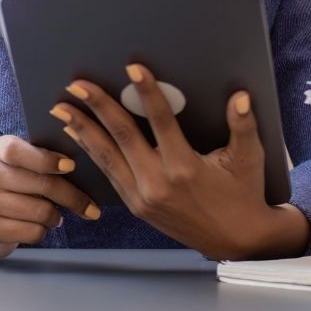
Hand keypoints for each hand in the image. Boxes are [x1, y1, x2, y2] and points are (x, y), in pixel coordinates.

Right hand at [0, 134, 98, 257]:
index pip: (17, 150)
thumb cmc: (14, 187)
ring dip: (55, 217)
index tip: (72, 167)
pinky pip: (32, 232)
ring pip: (41, 211)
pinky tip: (38, 227)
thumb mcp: (23, 166)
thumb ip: (45, 160)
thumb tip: (87, 168)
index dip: (46, 159)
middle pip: (41, 184)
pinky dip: (42, 232)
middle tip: (91, 207)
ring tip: (54, 216)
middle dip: (72, 197)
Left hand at [57, 64, 308, 259]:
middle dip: (97, 108)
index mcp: (185, 168)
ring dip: (82, 130)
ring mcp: (143, 197)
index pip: (161, 122)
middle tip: (76, 84)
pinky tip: (77, 137)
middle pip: (122, 136)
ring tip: (62, 109)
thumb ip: (243, 126)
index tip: (132, 69)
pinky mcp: (136, 206)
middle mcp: (158, 183)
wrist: (235, 241)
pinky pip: (109, 174)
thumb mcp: (248, 160)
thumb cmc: (244, 194)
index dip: (147, 93)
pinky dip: (91, 153)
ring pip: (107, 157)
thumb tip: (240, 96)